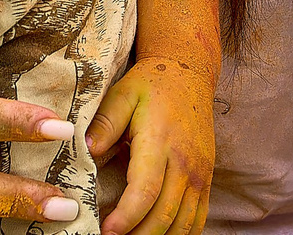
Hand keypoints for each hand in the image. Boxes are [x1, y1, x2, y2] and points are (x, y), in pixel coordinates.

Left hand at [87, 55, 213, 234]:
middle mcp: (185, 163)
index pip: (146, 191)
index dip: (127, 218)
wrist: (189, 74)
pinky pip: (198, 219)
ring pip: (184, 224)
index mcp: (160, 142)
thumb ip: (105, 122)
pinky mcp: (206, 179)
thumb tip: (86, 150)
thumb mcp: (123, 94)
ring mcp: (200, 174)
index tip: (107, 232)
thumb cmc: (151, 85)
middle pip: (165, 215)